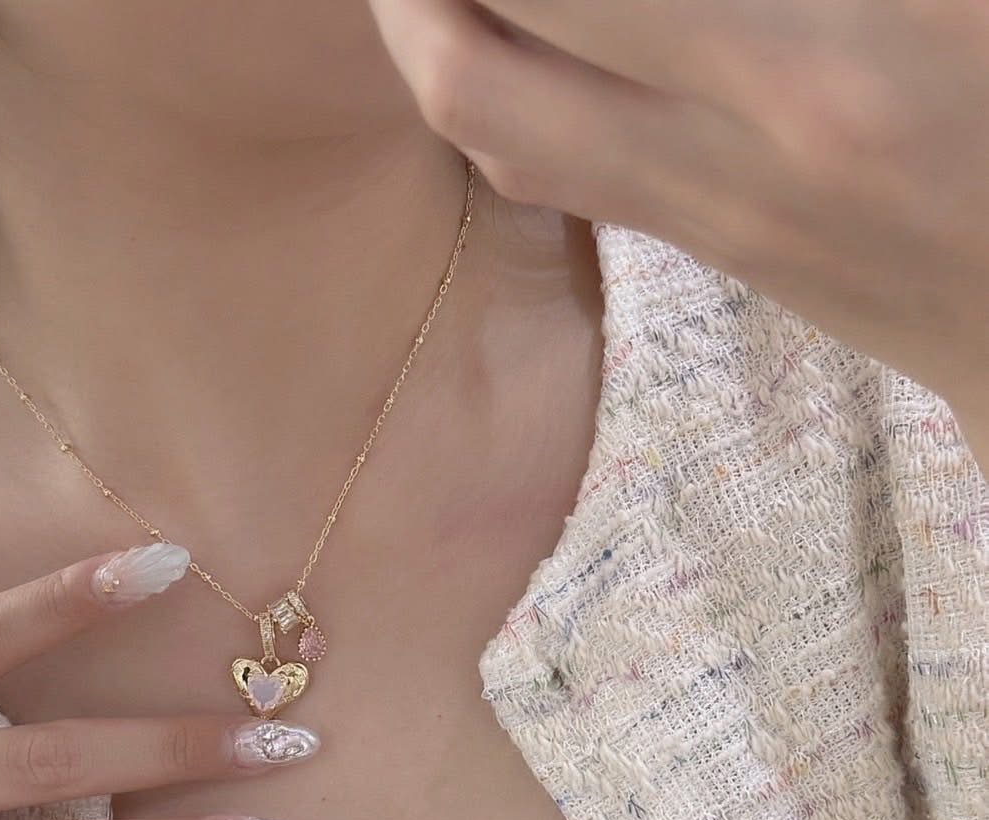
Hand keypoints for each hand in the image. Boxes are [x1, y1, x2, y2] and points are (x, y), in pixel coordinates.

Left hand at [367, 0, 988, 408]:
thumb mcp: (942, 4)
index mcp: (805, 74)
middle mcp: (722, 163)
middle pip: (472, 73)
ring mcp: (705, 221)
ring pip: (494, 140)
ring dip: (433, 38)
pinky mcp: (712, 246)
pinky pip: (552, 174)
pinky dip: (496, 90)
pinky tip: (513, 20)